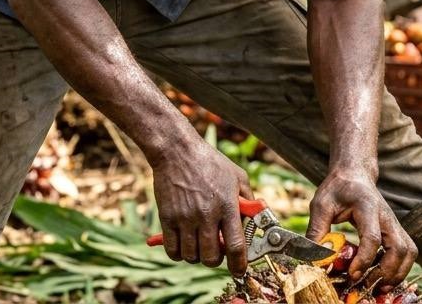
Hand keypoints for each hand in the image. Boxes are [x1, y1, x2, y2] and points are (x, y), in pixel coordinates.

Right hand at [150, 140, 252, 275]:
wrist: (177, 151)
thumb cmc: (210, 162)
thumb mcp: (237, 176)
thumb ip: (248, 201)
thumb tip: (255, 223)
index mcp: (227, 205)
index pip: (236, 246)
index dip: (239, 264)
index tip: (240, 270)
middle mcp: (206, 214)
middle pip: (211, 258)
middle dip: (215, 260)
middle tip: (215, 250)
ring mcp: (185, 218)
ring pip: (191, 257)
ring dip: (196, 256)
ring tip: (198, 243)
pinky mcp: (167, 218)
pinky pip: (172, 251)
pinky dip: (178, 253)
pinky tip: (183, 243)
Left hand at [306, 168, 415, 286]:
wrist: (354, 174)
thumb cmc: (337, 189)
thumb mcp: (321, 205)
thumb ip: (317, 230)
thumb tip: (315, 257)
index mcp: (367, 207)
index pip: (372, 237)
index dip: (364, 260)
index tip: (351, 274)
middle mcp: (386, 216)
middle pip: (400, 248)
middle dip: (387, 272)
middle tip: (367, 285)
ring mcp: (394, 224)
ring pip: (409, 252)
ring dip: (397, 272)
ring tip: (378, 286)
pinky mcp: (395, 230)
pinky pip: (406, 252)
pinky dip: (398, 268)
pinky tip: (381, 276)